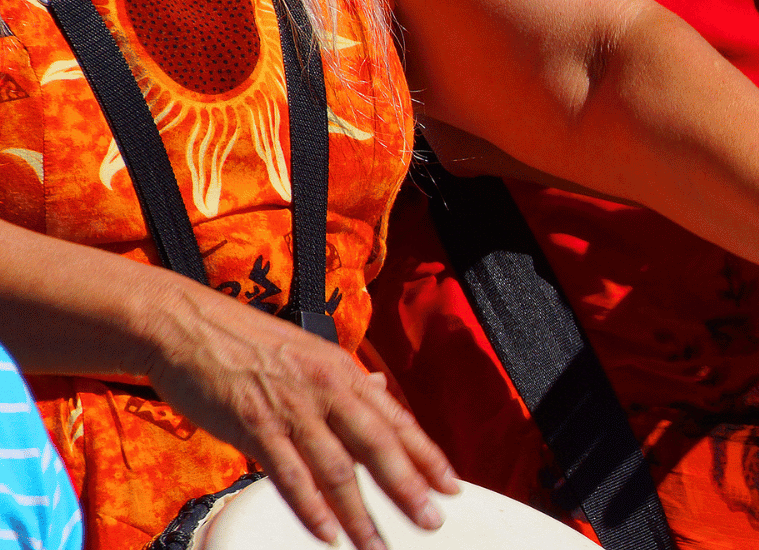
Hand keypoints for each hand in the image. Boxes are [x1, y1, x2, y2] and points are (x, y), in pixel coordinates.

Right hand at [143, 293, 460, 549]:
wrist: (185, 325)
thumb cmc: (244, 340)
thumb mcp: (310, 352)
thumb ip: (347, 380)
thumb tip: (382, 390)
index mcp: (344, 373)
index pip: (398, 422)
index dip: (427, 457)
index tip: (451, 485)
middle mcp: (326, 390)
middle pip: (378, 447)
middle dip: (408, 489)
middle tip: (429, 521)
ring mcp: (291, 409)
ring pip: (337, 469)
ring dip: (359, 513)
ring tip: (375, 544)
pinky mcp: (254, 426)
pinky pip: (288, 474)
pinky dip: (310, 507)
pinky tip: (327, 532)